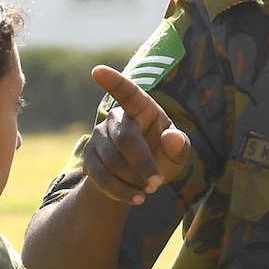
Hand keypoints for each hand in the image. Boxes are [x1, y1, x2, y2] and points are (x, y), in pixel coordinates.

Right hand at [84, 67, 190, 204]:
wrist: (140, 179)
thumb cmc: (163, 156)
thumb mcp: (178, 154)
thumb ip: (180, 146)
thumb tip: (173, 138)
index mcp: (141, 108)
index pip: (127, 92)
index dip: (113, 81)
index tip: (97, 71)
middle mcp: (116, 118)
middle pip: (125, 138)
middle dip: (142, 163)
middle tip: (158, 183)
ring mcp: (99, 136)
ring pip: (111, 160)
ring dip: (132, 179)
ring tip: (149, 190)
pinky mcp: (89, 156)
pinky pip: (100, 176)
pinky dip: (120, 190)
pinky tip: (136, 197)